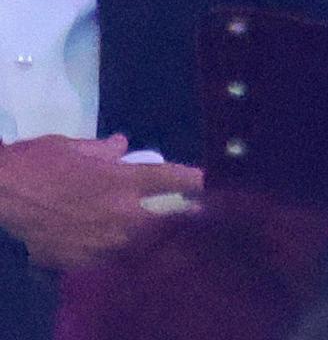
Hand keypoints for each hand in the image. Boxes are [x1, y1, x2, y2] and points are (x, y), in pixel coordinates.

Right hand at [0, 134, 202, 269]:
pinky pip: (108, 260)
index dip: (197, 182)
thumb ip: (103, 150)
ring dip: (153, 243)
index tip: (214, 184)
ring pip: (140, 248)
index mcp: (122, 180)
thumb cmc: (36, 162)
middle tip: (198, 221)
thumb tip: (122, 144)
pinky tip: (118, 252)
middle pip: (167, 224)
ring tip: (166, 242)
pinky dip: (116, 255)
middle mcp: (119, 213)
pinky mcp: (79, 259)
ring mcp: (101, 241)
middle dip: (185, 224)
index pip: (172, 180)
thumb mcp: (73, 146)